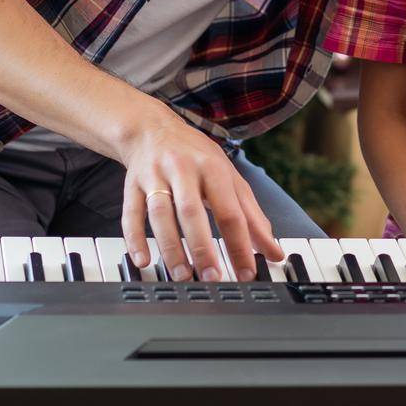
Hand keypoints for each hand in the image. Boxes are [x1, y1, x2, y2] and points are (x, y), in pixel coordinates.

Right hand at [118, 109, 284, 281]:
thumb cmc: (197, 157)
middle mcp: (183, 169)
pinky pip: (131, 213)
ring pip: (160, 214)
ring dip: (170, 247)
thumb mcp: (230, 178)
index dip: (239, 244)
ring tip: (182, 275)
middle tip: (212, 277)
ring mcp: (155, 176)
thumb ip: (252, 215)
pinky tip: (142, 259)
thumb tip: (274, 251)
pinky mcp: (132, 184)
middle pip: (192, 211)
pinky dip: (135, 238)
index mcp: (213, 168)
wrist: (152, 128)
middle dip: (202, 247)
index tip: (246, 273)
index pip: (230, 211)